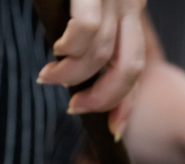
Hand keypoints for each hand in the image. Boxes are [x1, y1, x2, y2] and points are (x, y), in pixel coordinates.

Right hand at [36, 0, 146, 137]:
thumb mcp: (85, 8)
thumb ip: (88, 34)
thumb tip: (77, 73)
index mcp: (130, 9)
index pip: (135, 67)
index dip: (126, 103)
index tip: (114, 130)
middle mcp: (129, 4)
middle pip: (129, 70)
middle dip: (101, 100)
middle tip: (75, 107)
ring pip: (101, 56)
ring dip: (71, 77)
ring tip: (49, 75)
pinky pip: (86, 31)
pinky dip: (69, 49)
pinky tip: (57, 48)